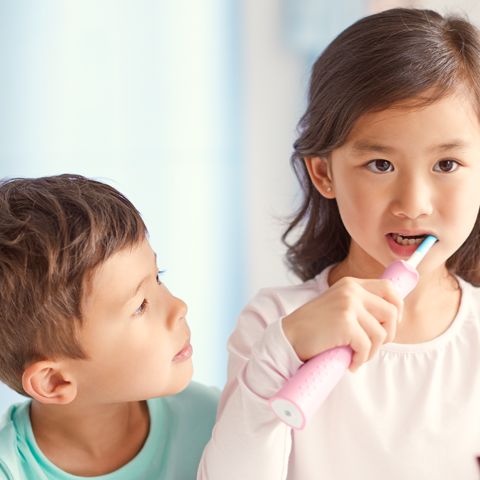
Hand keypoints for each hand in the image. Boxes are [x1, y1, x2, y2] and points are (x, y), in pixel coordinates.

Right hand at [282, 277, 402, 371]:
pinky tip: (350, 363)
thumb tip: (391, 318)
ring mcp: (348, 305)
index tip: (389, 326)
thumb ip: (359, 305)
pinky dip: (360, 360)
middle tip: (372, 346)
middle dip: (388, 334)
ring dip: (372, 351)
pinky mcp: (345, 323)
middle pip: (391, 312)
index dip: (397, 308)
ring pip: (381, 333)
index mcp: (351, 284)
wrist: (289, 336)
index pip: (389, 289)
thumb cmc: (314, 327)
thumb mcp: (338, 306)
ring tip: (357, 356)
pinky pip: (367, 347)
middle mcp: (351, 290)